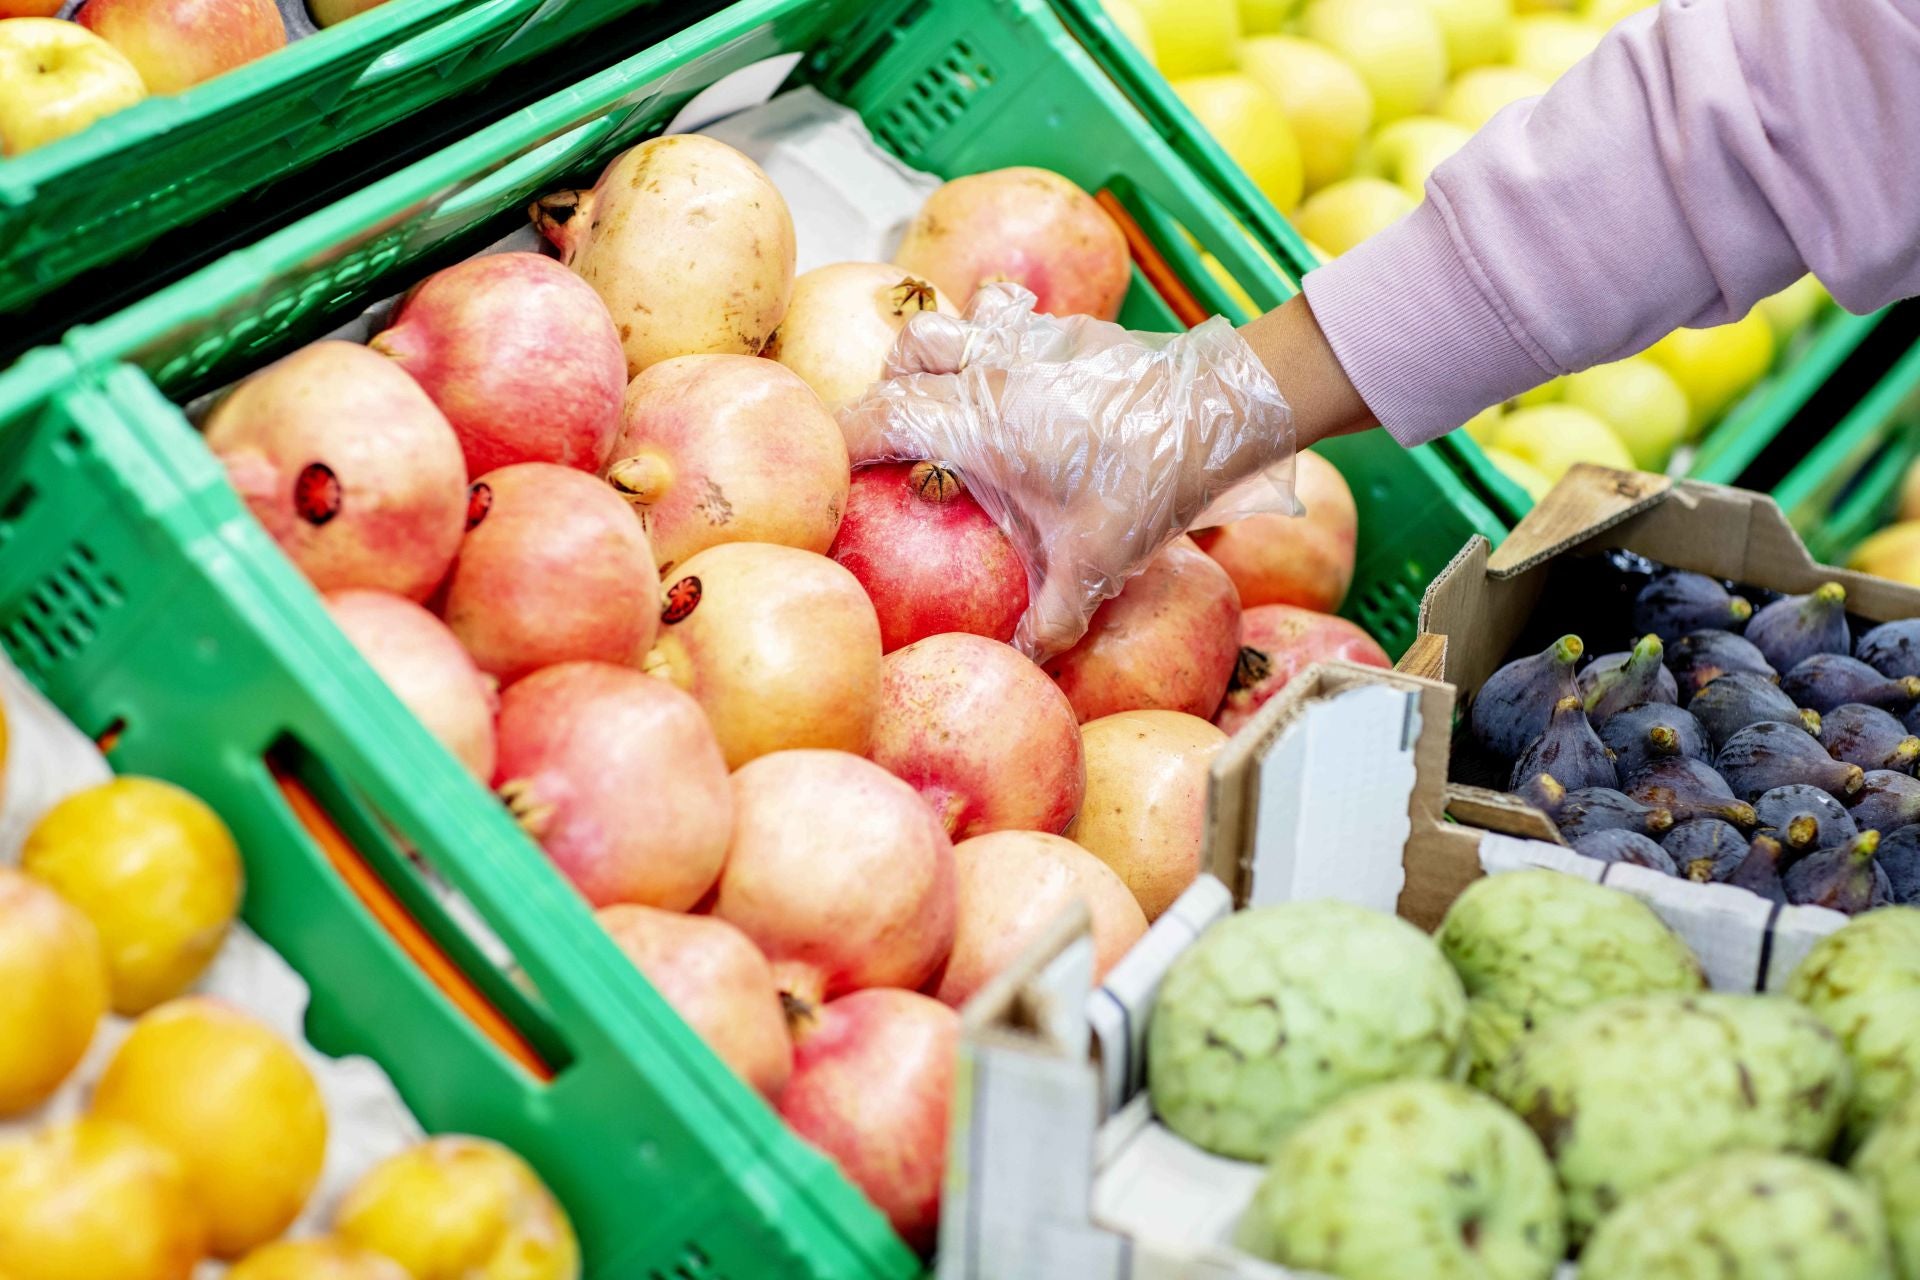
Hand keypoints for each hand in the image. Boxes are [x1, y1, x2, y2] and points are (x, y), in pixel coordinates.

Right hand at [840, 284, 1296, 659]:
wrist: (1219, 408)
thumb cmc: (1149, 476)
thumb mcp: (1096, 560)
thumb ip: (1051, 615)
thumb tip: (1025, 661)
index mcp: (978, 421)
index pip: (879, 417)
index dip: (842, 441)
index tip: (830, 470)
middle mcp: (990, 370)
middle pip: (902, 358)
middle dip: (883, 394)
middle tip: (892, 443)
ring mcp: (1026, 341)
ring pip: (946, 324)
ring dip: (928, 356)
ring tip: (939, 401)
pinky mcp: (1062, 330)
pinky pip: (1001, 318)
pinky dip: (986, 342)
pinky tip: (1010, 384)